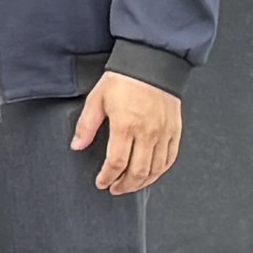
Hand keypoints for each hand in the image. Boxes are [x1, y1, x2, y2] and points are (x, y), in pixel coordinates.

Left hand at [71, 71, 184, 194]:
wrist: (152, 63)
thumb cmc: (123, 79)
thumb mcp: (97, 99)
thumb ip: (86, 125)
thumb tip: (76, 146)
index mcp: (126, 125)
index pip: (116, 163)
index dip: (107, 177)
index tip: (101, 183)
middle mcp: (147, 133)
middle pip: (138, 172)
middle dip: (124, 185)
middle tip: (114, 188)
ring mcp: (164, 133)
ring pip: (156, 169)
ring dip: (142, 183)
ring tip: (130, 185)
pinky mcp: (175, 131)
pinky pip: (170, 159)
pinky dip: (160, 172)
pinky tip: (151, 174)